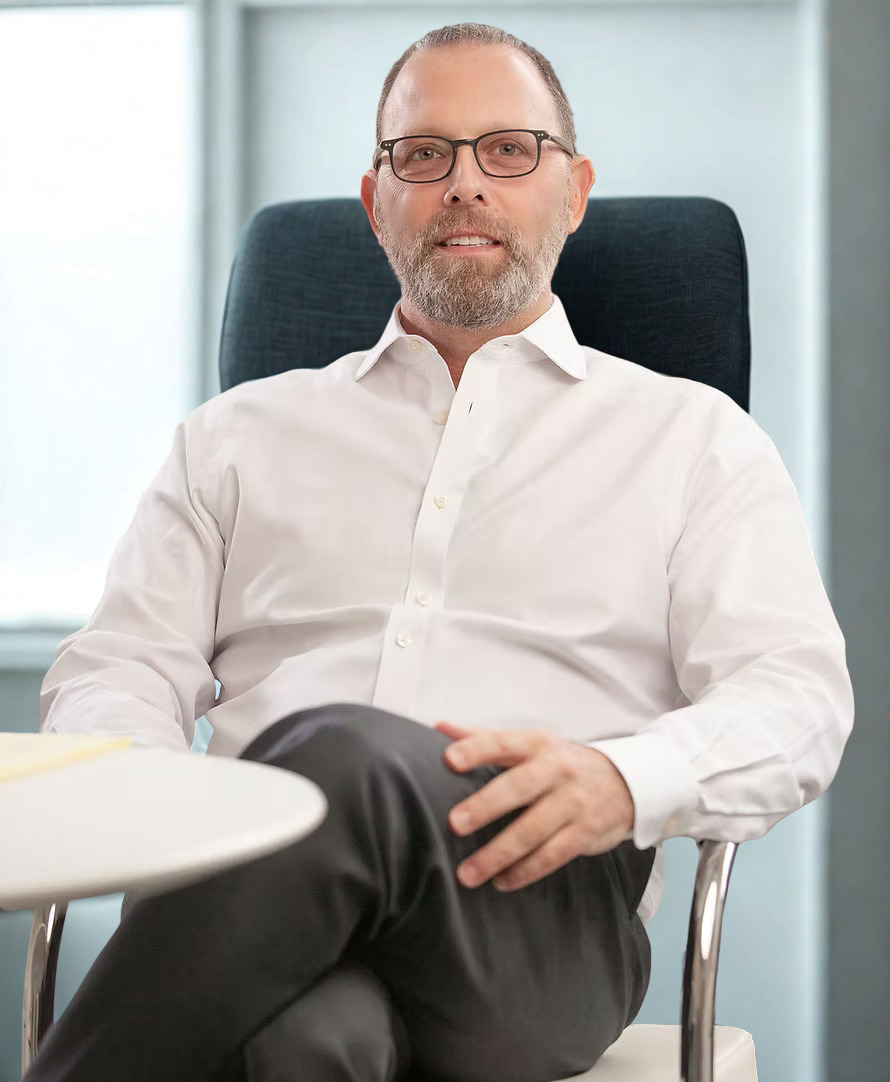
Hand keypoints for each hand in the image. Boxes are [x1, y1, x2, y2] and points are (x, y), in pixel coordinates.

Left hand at [433, 721, 634, 891]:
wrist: (626, 783)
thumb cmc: (561, 764)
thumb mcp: (530, 745)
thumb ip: (485, 738)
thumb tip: (439, 729)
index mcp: (537, 744)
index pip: (502, 743)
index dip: (476, 749)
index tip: (449, 760)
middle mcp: (557, 770)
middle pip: (518, 788)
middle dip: (486, 805)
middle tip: (455, 823)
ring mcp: (574, 802)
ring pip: (533, 830)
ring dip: (499, 854)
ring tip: (468, 873)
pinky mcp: (585, 832)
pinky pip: (552, 855)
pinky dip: (526, 871)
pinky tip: (501, 882)